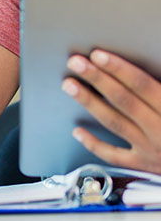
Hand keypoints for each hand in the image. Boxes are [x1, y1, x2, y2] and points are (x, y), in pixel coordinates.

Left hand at [62, 49, 160, 172]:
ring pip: (115, 123)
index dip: (119, 69)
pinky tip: (77, 130)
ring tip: (69, 86)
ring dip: (90, 103)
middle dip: (98, 80)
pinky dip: (94, 143)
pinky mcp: (144, 165)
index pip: (143, 85)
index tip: (98, 55)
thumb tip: (155, 60)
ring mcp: (151, 149)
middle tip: (76, 63)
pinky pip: (114, 155)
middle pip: (124, 100)